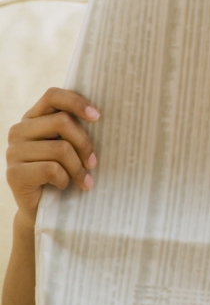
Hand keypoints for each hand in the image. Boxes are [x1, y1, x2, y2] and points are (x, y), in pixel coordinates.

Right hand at [6, 88, 99, 223]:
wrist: (44, 208)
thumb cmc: (65, 171)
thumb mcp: (71, 145)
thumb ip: (76, 128)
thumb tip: (101, 115)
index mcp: (34, 117)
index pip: (53, 96)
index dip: (76, 102)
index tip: (98, 117)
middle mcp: (19, 130)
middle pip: (62, 121)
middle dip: (85, 144)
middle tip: (94, 163)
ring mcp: (13, 151)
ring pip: (60, 148)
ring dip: (78, 167)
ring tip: (84, 180)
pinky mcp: (13, 174)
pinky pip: (51, 169)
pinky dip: (65, 179)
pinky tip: (64, 185)